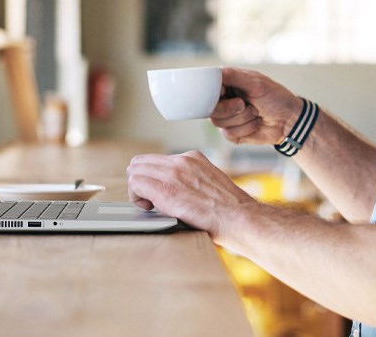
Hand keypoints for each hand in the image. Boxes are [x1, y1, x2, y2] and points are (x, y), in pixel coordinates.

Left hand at [127, 150, 256, 242]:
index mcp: (192, 158)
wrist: (240, 218)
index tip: (156, 192)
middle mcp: (181, 161)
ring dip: (137, 189)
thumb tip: (177, 190)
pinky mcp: (166, 190)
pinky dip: (136, 197)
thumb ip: (191, 180)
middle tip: (148, 199)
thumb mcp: (210, 183)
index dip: (151, 176)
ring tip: (149, 205)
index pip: (156, 159)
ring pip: (135, 170)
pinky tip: (149, 208)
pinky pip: (135, 183)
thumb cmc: (229, 210)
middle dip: (140, 181)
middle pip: (141, 162)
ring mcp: (173, 173)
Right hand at [211, 67, 303, 145]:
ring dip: (242, 118)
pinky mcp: (232, 133)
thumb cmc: (276, 97)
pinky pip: (228, 133)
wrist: (289, 120)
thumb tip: (214, 72)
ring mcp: (227, 118)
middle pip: (210, 108)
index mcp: (227, 85)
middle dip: (230, 108)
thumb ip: (233, 76)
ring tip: (256, 112)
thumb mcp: (256, 82)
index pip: (207, 88)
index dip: (213, 93)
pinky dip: (246, 128)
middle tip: (244, 104)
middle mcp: (224, 101)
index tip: (226, 93)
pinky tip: (256, 123)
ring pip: (218, 122)